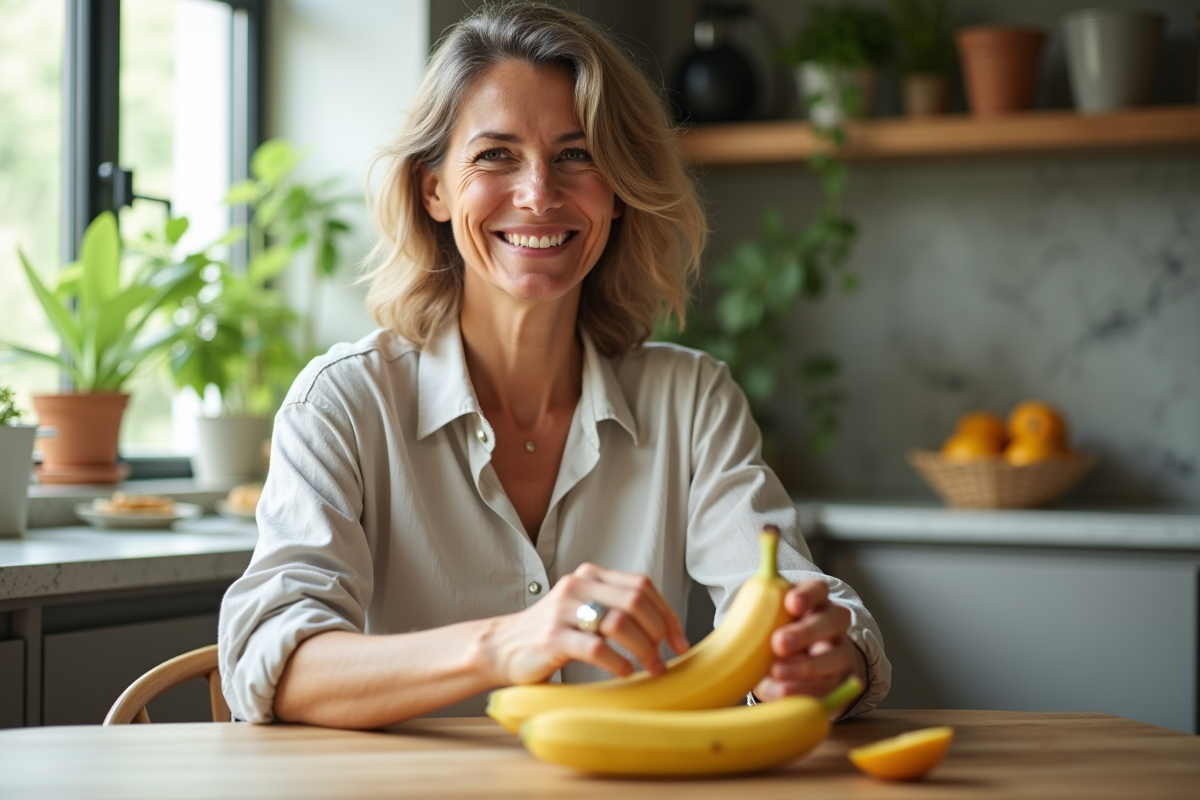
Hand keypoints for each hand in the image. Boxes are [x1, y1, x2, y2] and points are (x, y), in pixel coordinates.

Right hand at [483, 563, 690, 686]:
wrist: (502, 647)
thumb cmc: (553, 634)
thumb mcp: (585, 609)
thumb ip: (616, 608)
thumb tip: (666, 628)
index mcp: (590, 575)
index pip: (642, 585)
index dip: (667, 614)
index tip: (680, 641)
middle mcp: (577, 584)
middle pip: (636, 601)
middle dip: (658, 633)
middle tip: (664, 659)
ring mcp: (563, 609)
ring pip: (620, 622)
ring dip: (644, 650)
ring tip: (651, 669)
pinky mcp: (552, 637)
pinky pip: (597, 648)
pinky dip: (619, 663)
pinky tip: (625, 673)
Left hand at [752, 579, 866, 713]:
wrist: (797, 667)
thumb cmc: (776, 634)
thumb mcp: (768, 622)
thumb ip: (759, 619)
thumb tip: (736, 630)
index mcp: (814, 601)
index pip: (818, 589)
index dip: (807, 595)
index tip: (790, 603)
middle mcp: (833, 623)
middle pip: (832, 621)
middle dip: (805, 632)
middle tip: (778, 643)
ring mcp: (841, 652)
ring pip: (835, 657)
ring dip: (806, 666)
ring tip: (777, 672)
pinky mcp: (840, 681)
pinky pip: (829, 687)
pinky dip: (805, 690)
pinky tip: (784, 692)